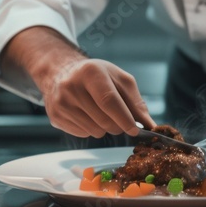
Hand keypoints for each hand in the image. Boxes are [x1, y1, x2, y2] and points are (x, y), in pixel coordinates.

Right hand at [38, 58, 155, 138]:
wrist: (62, 73)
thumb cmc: (97, 77)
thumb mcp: (119, 80)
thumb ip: (135, 102)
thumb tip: (150, 125)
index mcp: (91, 72)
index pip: (109, 101)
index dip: (124, 118)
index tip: (135, 129)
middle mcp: (72, 86)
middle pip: (104, 120)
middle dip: (118, 126)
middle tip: (120, 121)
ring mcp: (61, 102)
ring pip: (94, 131)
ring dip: (104, 128)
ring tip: (99, 113)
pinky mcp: (55, 116)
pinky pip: (83, 134)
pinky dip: (90, 129)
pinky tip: (86, 115)